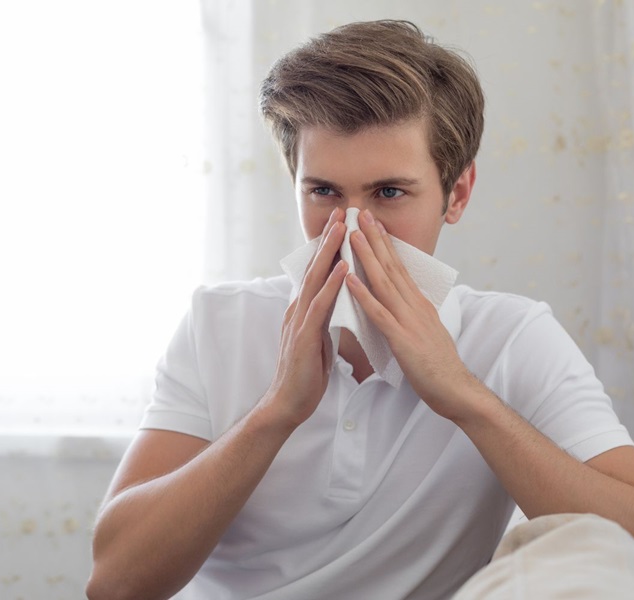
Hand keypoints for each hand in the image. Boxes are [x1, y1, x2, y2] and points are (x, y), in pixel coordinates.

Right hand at [263, 208, 346, 429]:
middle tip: (342, 212)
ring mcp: (300, 321)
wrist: (288, 404)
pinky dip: (333, 284)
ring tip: (343, 228)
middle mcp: (299, 309)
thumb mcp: (319, 340)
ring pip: (316, 279)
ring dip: (330, 252)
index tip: (342, 224)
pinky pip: (321, 305)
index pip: (318, 273)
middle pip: (315, 268)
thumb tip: (338, 304)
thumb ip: (325, 319)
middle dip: (329, 239)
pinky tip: (344, 268)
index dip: (329, 248)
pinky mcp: (305, 336)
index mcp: (304, 311)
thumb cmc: (305, 375)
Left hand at [345, 209, 479, 420]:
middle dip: (375, 238)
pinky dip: (363, 294)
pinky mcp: (402, 338)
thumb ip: (413, 314)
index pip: (399, 267)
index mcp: (419, 304)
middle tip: (361, 213)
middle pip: (392, 265)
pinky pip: (379, 313)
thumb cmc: (438, 365)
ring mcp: (409, 320)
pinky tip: (350, 279)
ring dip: (367, 257)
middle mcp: (415, 306)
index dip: (385, 244)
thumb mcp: (426, 331)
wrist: (455, 389)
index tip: (373, 223)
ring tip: (353, 235)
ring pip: (384, 282)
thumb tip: (403, 301)